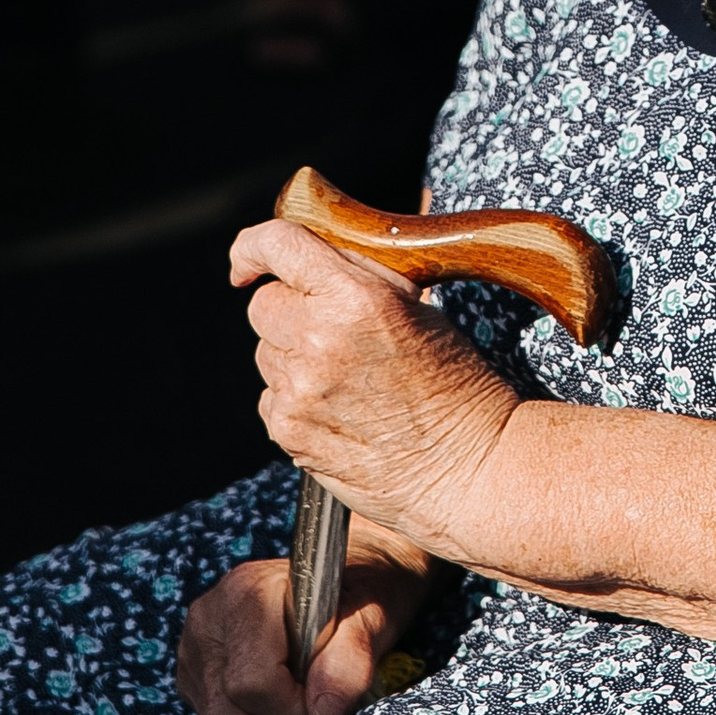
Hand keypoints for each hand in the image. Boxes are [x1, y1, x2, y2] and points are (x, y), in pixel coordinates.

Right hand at [176, 542, 434, 714]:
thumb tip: (322, 713)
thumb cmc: (367, 590)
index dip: (296, 714)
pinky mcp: (194, 670)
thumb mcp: (376, 615)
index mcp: (249, 594)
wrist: (351, 572)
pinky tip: (283, 712)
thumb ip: (350, 661)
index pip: (253, 685)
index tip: (331, 708)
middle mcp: (210, 618)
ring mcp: (196, 645)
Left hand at [230, 216, 515, 554]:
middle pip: (263, 304)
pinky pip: (270, 396)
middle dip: (291, 309)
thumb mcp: (420, 308)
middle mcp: (319, 339)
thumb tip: (318, 247)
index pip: (278, 246)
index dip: (254, 247)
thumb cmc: (456, 384)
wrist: (466, 468)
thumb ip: (362, 273)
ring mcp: (299, 389)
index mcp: (356, 297)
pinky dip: (295, 398)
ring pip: (266, 351)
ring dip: (293, 355)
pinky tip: (338, 409)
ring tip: (347, 377)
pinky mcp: (288, 430)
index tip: (249, 260)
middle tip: (332, 328)